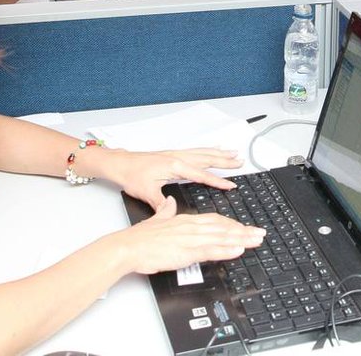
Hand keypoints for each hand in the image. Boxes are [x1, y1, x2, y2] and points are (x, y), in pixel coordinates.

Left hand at [104, 148, 243, 209]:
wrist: (120, 163)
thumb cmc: (132, 175)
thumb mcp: (147, 193)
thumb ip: (162, 203)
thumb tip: (173, 211)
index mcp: (174, 166)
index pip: (201, 175)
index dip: (217, 181)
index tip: (231, 185)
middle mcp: (178, 158)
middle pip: (207, 159)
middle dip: (225, 161)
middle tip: (240, 161)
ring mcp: (176, 154)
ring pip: (203, 152)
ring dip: (219, 153)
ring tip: (233, 153)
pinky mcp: (173, 154)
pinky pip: (196, 150)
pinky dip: (208, 149)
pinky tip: (213, 148)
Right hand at [120, 196, 264, 274]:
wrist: (128, 246)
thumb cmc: (140, 238)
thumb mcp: (157, 219)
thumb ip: (166, 211)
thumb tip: (170, 202)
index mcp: (185, 220)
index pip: (215, 220)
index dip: (231, 224)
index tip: (244, 227)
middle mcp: (191, 227)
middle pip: (223, 227)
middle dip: (244, 230)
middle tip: (260, 234)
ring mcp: (190, 238)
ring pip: (222, 237)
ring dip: (242, 239)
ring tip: (257, 240)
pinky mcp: (186, 251)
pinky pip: (211, 249)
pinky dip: (227, 249)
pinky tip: (239, 249)